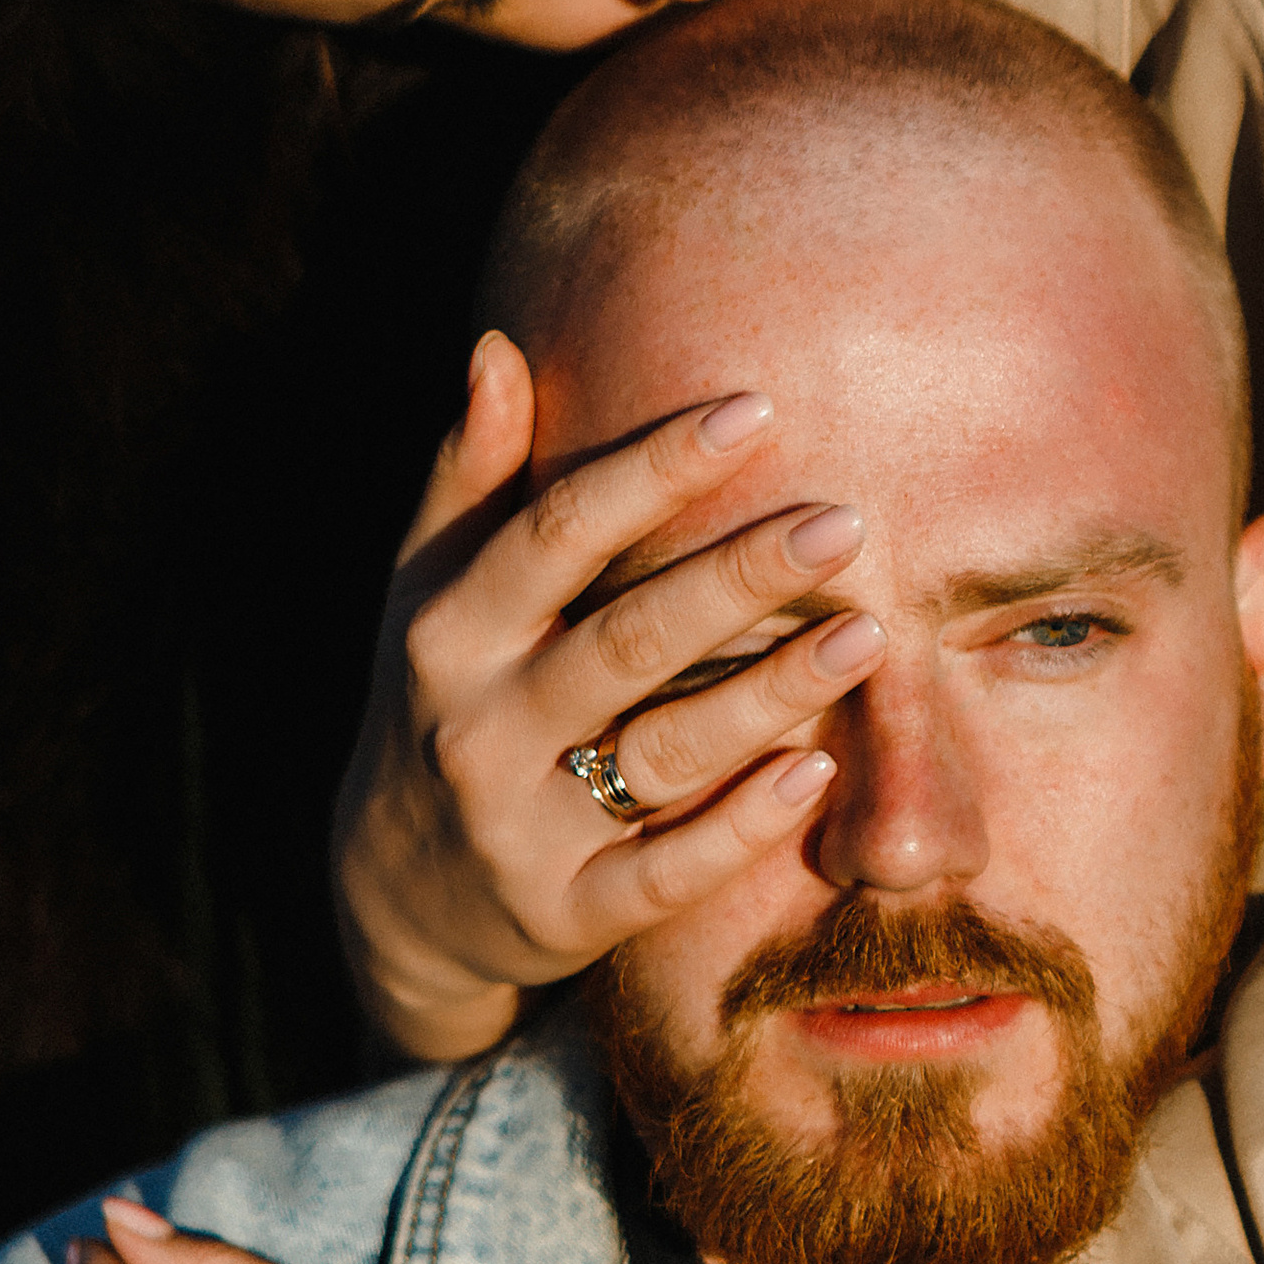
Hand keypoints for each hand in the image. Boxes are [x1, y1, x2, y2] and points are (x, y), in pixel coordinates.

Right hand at [332, 332, 887, 1059]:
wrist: (394, 895)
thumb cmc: (444, 699)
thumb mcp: (428, 591)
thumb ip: (470, 478)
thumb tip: (497, 348)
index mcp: (450, 630)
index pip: (557, 532)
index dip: (654, 468)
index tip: (757, 409)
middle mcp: (478, 726)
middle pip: (625, 639)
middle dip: (740, 577)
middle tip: (849, 523)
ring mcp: (521, 827)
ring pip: (660, 755)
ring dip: (768, 695)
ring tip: (869, 637)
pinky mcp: (566, 915)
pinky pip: (664, 874)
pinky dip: (740, 826)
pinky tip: (817, 771)